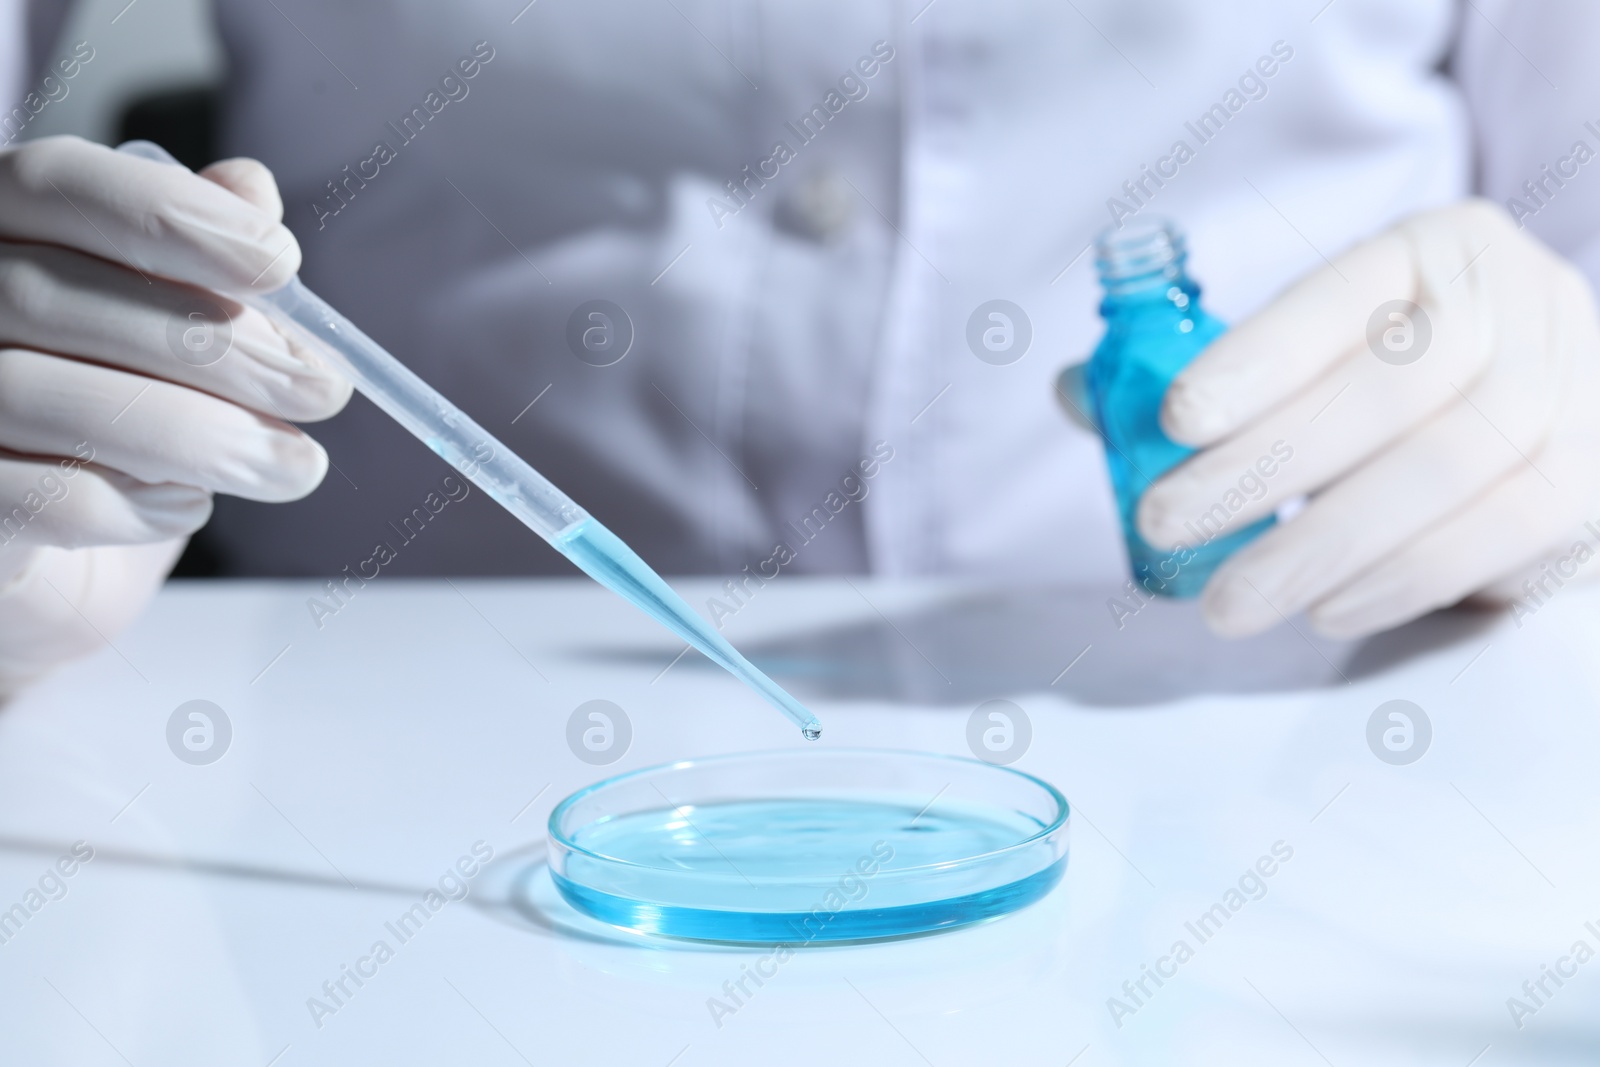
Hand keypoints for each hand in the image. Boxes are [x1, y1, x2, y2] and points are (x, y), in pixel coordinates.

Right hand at [0, 136, 349, 690]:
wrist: (35, 571)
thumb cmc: (100, 424)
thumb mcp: (158, 332)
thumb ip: (190, 255)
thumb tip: (251, 192)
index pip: (55, 184)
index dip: (169, 214)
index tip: (281, 265)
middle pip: (51, 297)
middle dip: (214, 346)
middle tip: (323, 390)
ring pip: (47, 400)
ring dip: (200, 434)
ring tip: (295, 465)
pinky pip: (41, 501)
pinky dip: (135, 505)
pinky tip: (189, 506)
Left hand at [1136, 199, 1599, 638]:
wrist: (1567, 399)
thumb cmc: (1404, 379)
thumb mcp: (1325, 348)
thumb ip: (1209, 372)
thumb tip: (1077, 396)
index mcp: (1432, 251)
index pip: (1339, 297)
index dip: (1257, 359)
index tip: (1174, 421)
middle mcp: (1516, 302)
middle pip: (1388, 389)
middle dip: (1265, 469)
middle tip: (1166, 527)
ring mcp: (1572, 388)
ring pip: (1444, 469)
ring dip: (1322, 545)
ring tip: (1230, 600)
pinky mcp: (1593, 478)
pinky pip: (1497, 536)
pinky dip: (1401, 581)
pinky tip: (1324, 609)